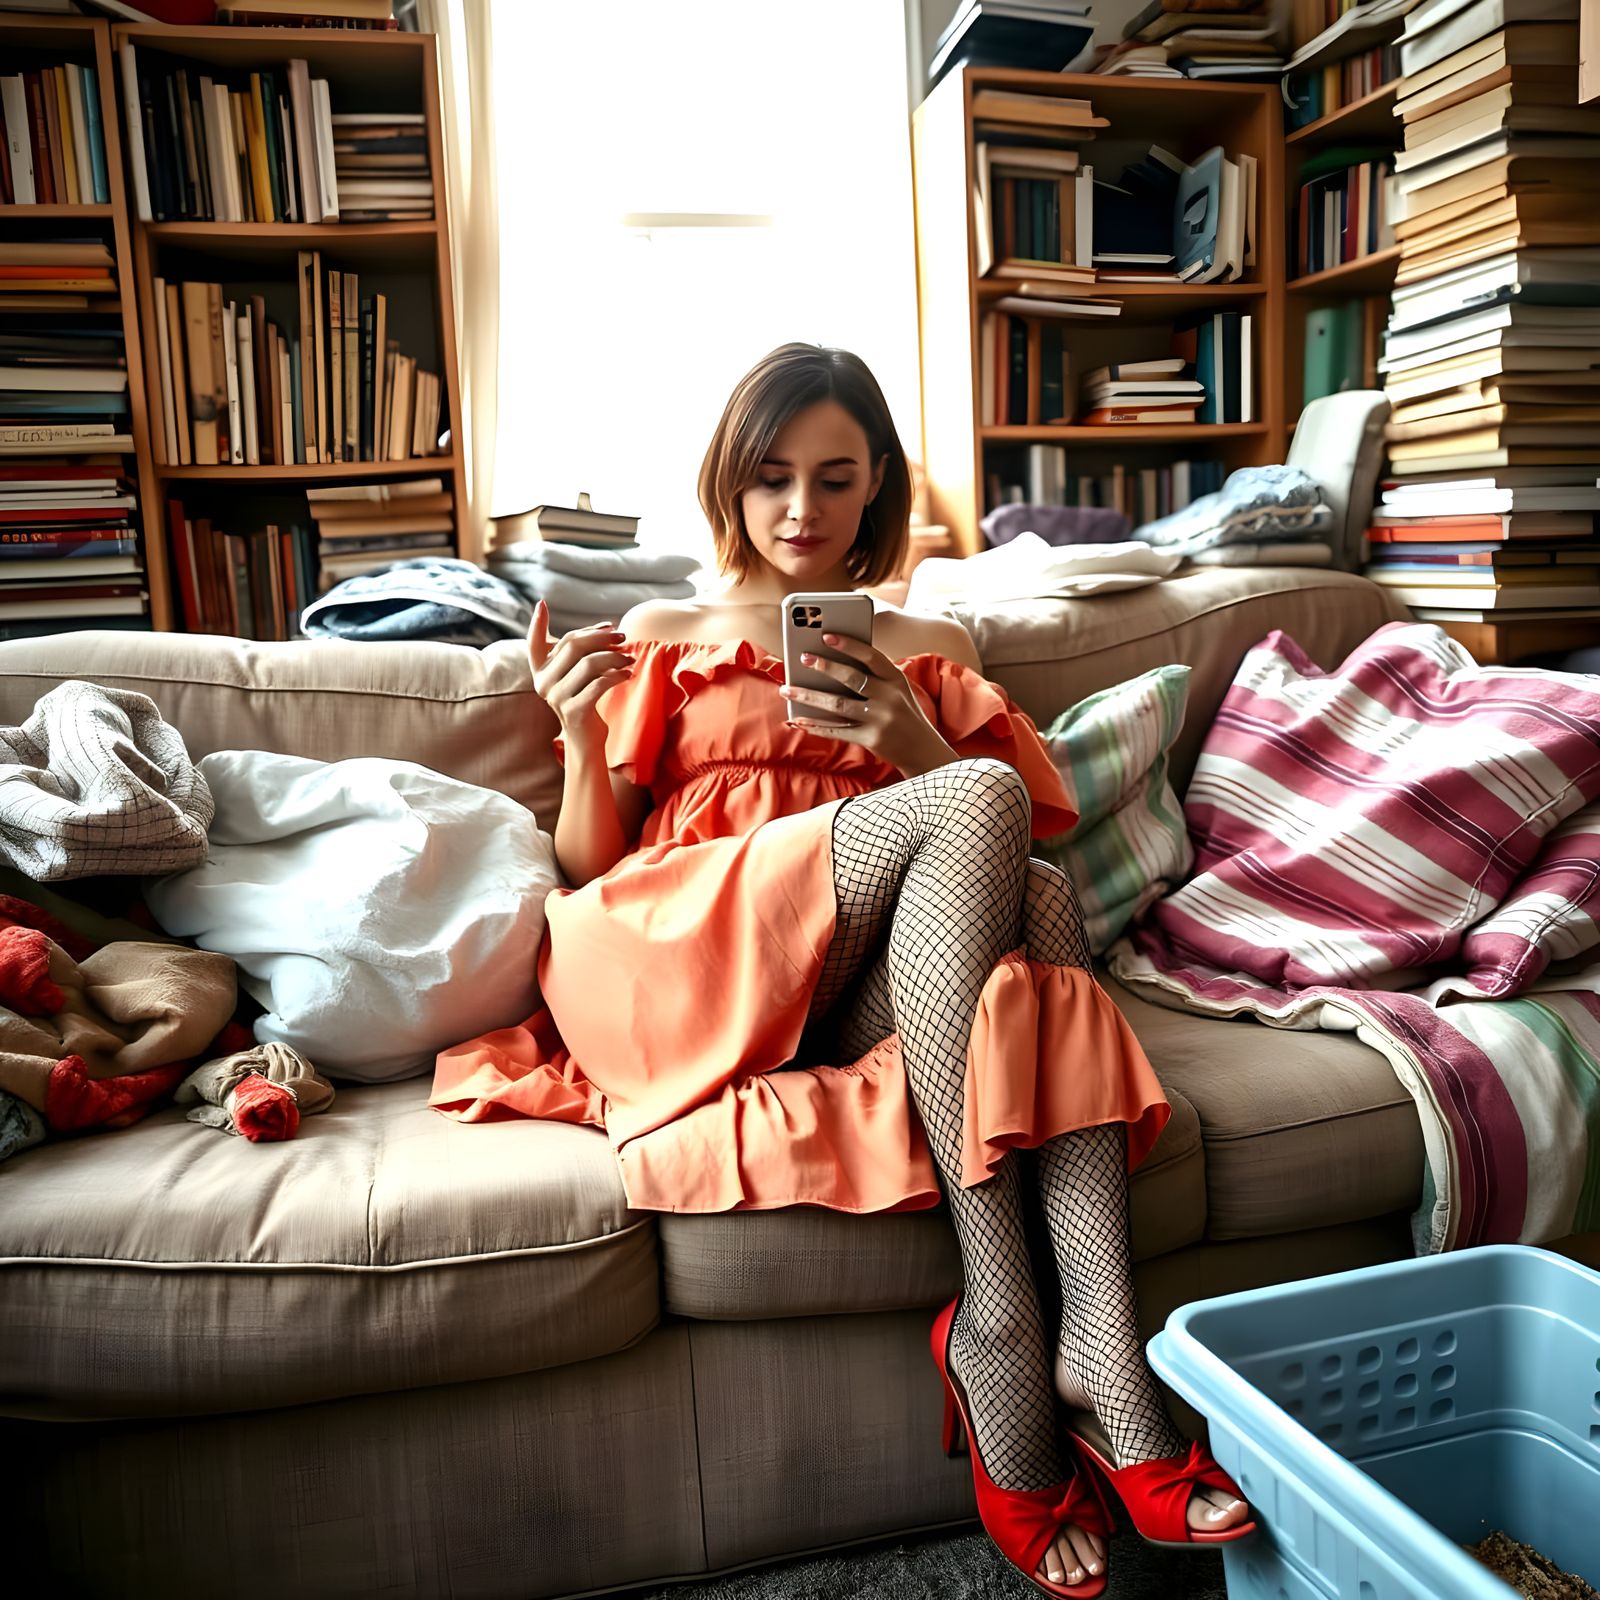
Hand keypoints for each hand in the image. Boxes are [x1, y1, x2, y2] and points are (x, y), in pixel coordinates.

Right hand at [526, 599, 631, 750]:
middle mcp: (543, 683)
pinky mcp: (574, 710)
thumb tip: (608, 626)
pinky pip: (600, 683)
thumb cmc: (586, 700)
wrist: (587, 739)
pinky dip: (618, 675)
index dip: (537, 624)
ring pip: (589, 663)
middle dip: (602, 637)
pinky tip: (629, 674)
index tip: (542, 604)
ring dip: (615, 656)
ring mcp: (556, 697)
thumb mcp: (580, 674)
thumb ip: (585, 651)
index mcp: (540, 672)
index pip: (534, 644)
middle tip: (623, 637)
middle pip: (573, 645)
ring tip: (630, 658)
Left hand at [781, 631, 955, 776]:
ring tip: (788, 689)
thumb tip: (831, 665)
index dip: (849, 645)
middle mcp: (890, 698)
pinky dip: (815, 725)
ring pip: (838, 704)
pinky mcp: (871, 739)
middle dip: (824, 666)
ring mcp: (880, 719)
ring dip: (809, 696)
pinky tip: (798, 719)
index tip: (827, 636)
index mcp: (896, 680)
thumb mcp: (897, 690)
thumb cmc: (903, 714)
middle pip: (851, 678)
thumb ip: (873, 677)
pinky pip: (837, 731)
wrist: (924, 750)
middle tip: (803, 658)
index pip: (871, 657)